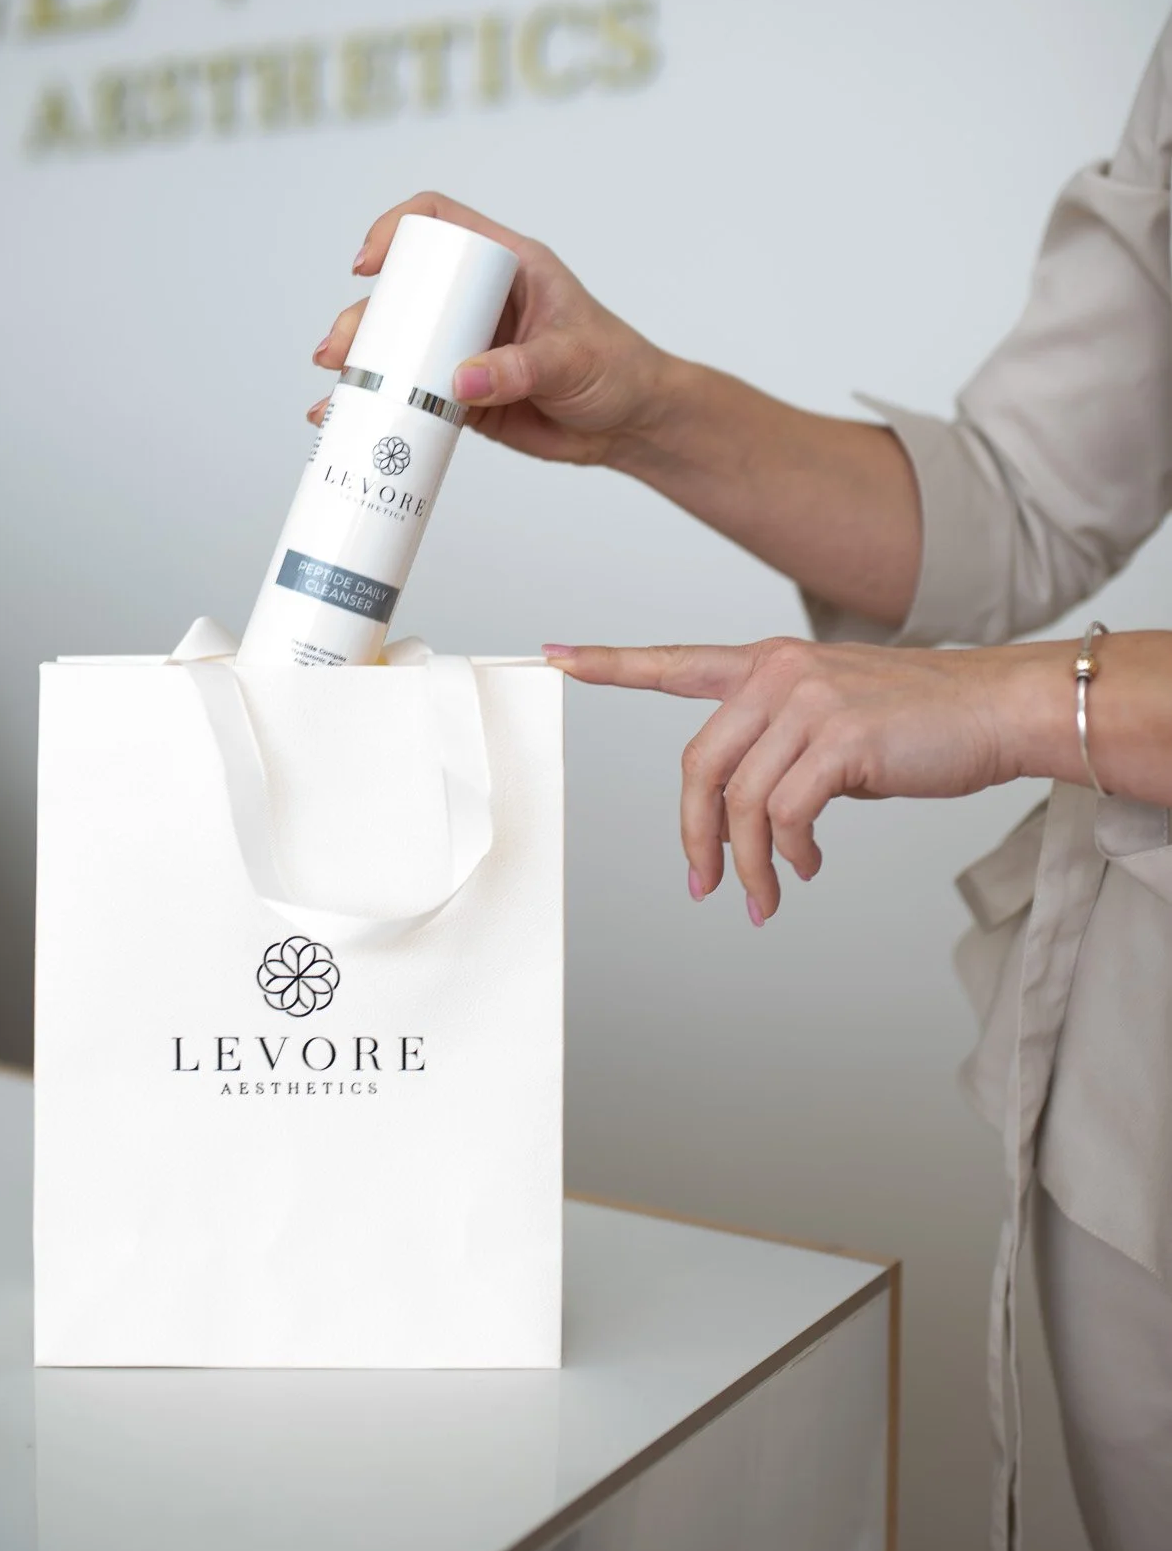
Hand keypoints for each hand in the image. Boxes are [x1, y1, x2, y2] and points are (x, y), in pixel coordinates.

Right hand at [309, 191, 671, 465]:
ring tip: (335, 388)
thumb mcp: (572, 360)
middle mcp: (479, 301)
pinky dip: (379, 405)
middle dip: (364, 316)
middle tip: (339, 350)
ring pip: (399, 344)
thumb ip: (519, 369)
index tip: (370, 264)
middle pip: (405, 292)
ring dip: (361, 362)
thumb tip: (459, 382)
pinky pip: (411, 393)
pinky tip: (347, 419)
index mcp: (508, 267)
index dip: (399, 230)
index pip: (442, 224)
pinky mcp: (462, 393)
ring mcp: (465, 346)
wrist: (631, 426)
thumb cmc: (618, 369)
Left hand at [542, 636, 1048, 923]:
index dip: (609, 664)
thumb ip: (784, 744)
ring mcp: (806, 701)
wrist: (996, 707)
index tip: (554, 655)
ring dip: (747, 865)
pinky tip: (807, 868)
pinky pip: (784, 817)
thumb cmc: (923, 720)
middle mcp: (776, 672)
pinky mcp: (838, 740)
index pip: (673, 662)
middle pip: (697, 765)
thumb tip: (757, 817)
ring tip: (765, 895)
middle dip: (694, 835)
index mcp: (766, 661)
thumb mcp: (837, 718)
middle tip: (705, 883)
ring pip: (740, 802)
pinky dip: (788, 856)